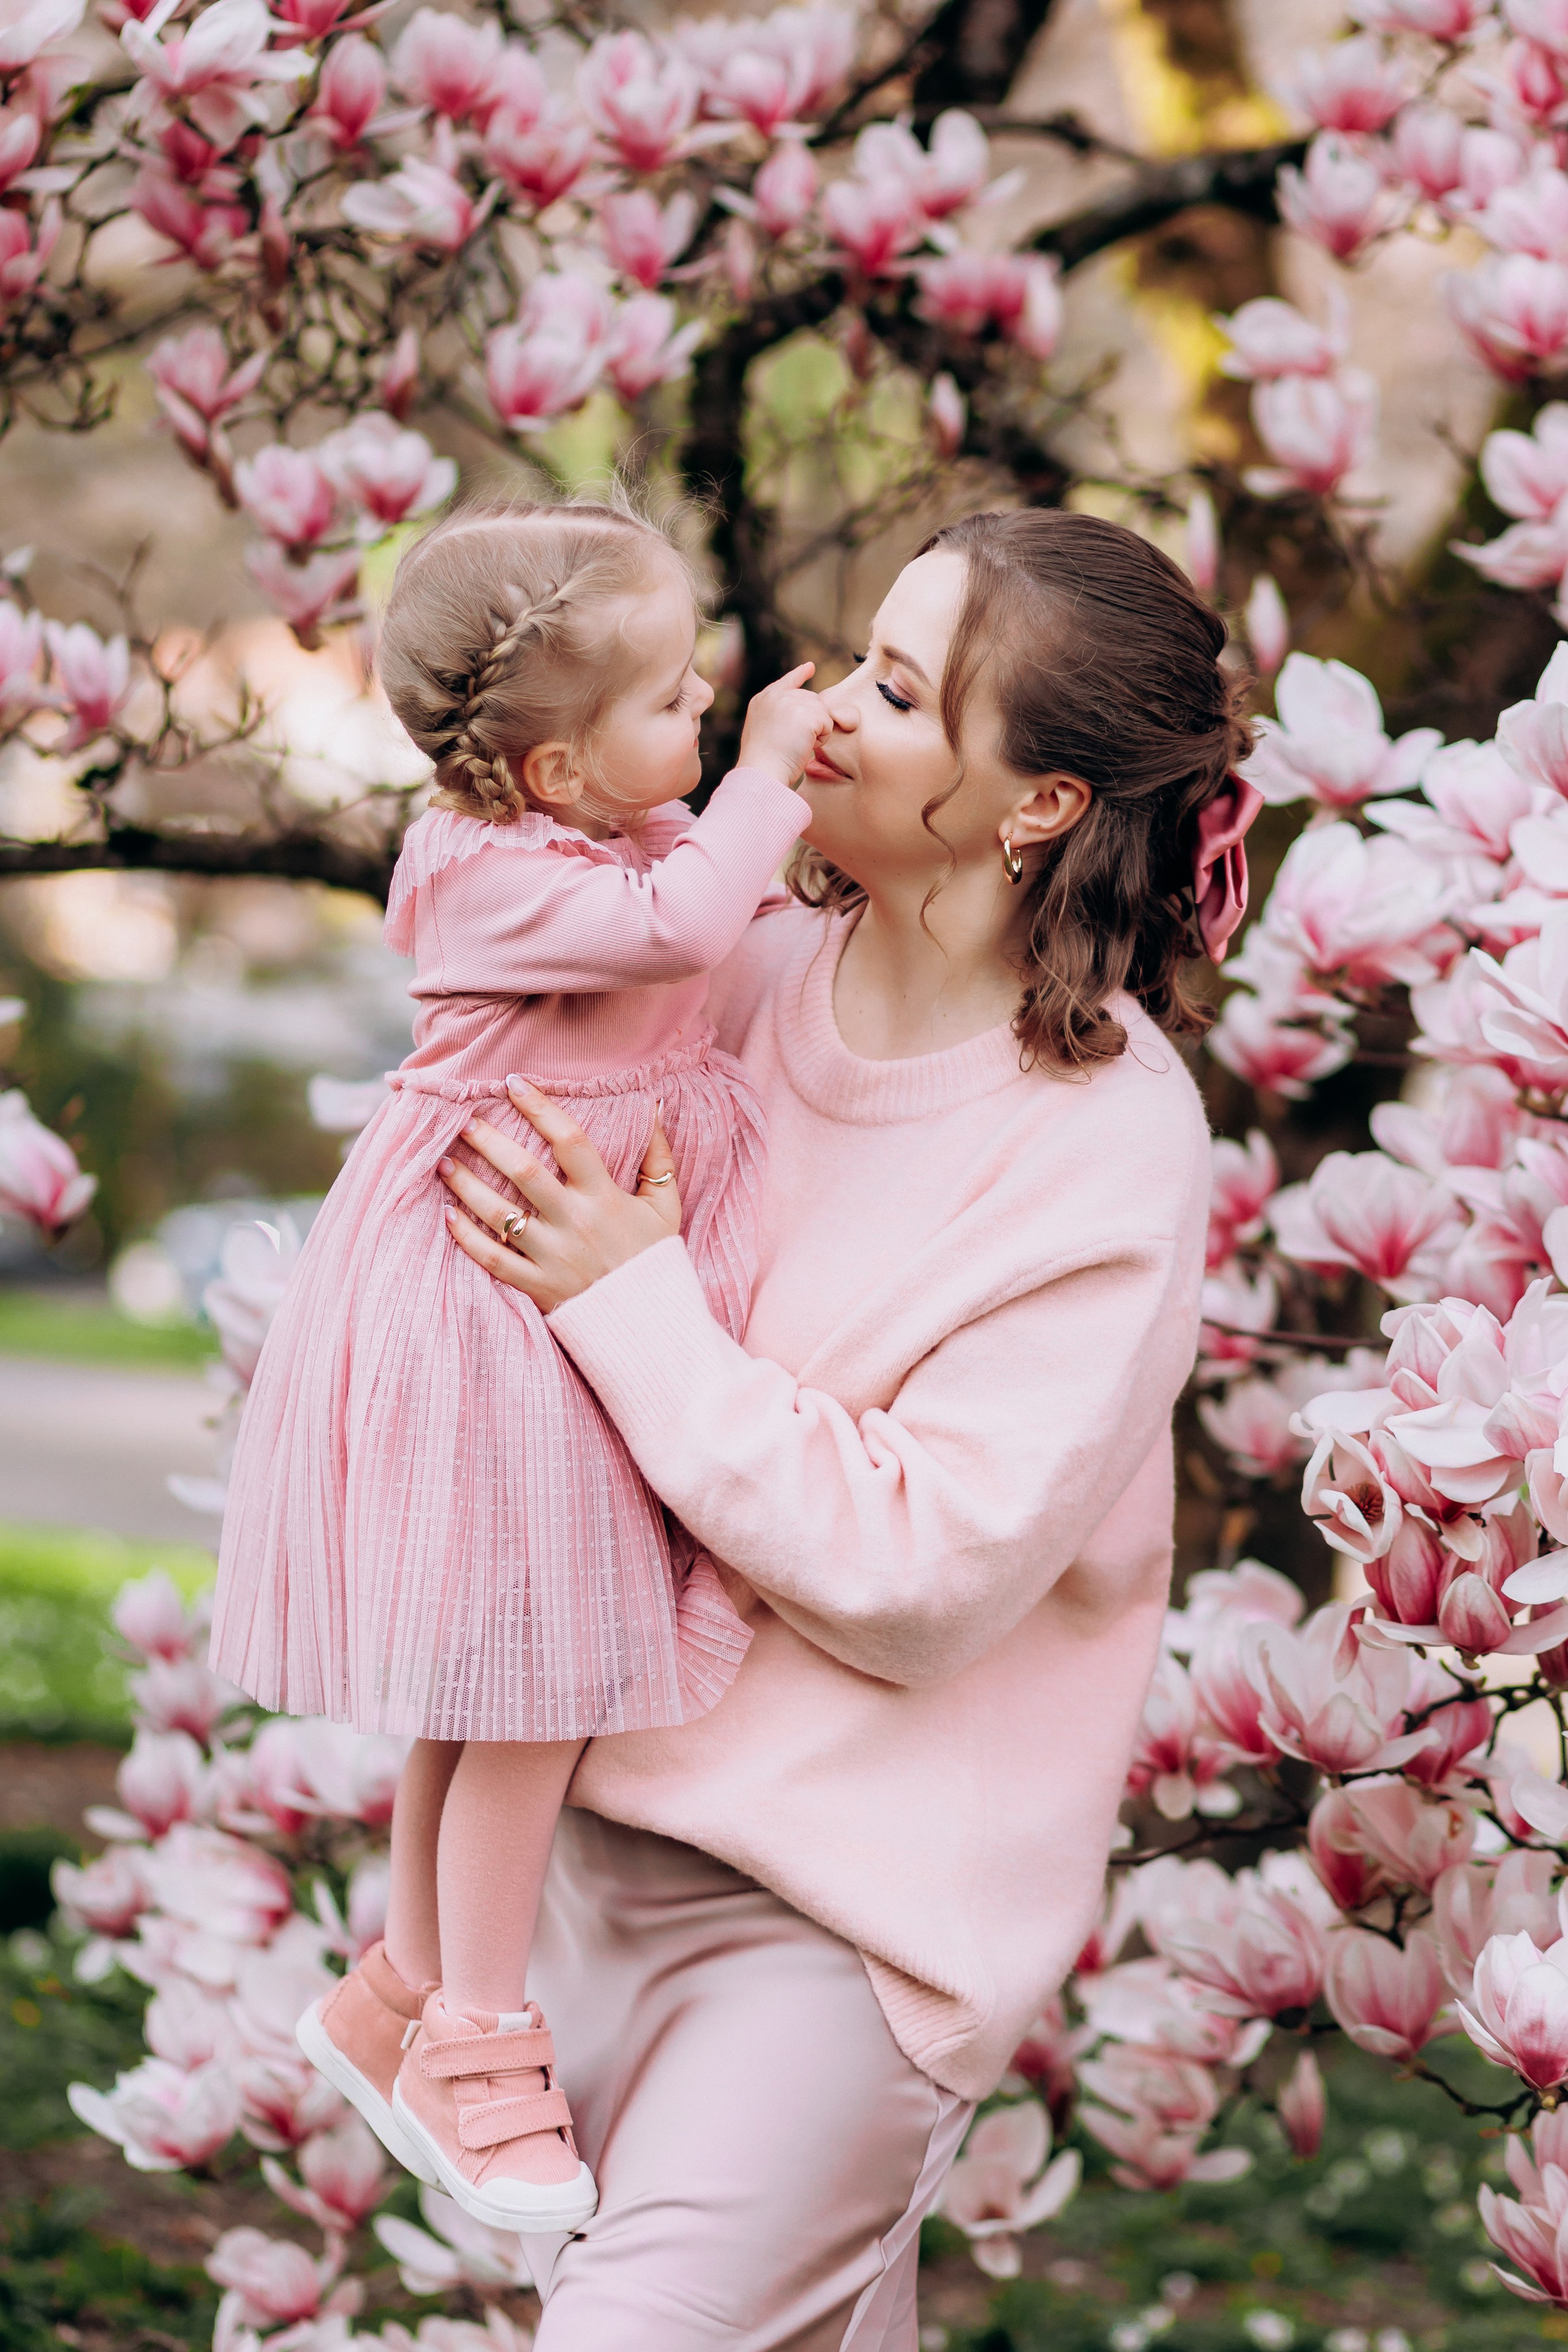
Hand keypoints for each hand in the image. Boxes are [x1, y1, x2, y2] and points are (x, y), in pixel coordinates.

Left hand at [440, 1080, 681, 1312]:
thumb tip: (652, 1106)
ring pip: (500, 1214)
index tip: (513, 1082)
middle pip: (525, 1173)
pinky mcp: (537, 1286)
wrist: (649, 1325)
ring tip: (445, 1162)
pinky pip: (494, 1260)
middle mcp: (576, 1223)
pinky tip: (446, 1214)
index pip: (571, 1141)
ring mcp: (553, 1256)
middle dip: (490, 1142)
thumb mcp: (665, 1206)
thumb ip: (658, 1155)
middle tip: (464, 1120)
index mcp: (606, 1198)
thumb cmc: (654, 1258)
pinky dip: (466, 1239)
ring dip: (468, 1185)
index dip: (541, 1108)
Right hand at [737, 662, 831, 787]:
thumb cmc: (763, 763)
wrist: (761, 771)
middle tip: (793, 743)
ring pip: (821, 712)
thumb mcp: (763, 731)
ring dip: (817, 732)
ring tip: (797, 745)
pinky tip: (805, 746)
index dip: (799, 675)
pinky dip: (822, 739)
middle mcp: (776, 696)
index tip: (810, 667)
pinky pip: (827, 724)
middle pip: (811, 700)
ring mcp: (791, 701)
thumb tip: (804, 717)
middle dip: (811, 722)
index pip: (786, 682)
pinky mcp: (806, 713)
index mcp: (762, 700)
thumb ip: (779, 716)